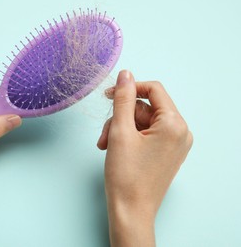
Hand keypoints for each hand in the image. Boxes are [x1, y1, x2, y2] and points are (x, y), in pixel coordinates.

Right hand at [97, 70, 192, 245]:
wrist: (130, 211)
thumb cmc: (126, 175)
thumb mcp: (120, 131)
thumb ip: (123, 99)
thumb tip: (126, 74)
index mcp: (175, 125)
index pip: (154, 90)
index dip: (130, 88)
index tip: (110, 94)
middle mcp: (180, 132)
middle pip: (146, 108)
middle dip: (121, 117)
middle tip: (105, 134)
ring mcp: (174, 144)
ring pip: (143, 122)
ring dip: (121, 129)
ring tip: (106, 145)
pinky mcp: (166, 153)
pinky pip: (146, 134)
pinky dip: (128, 138)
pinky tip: (114, 148)